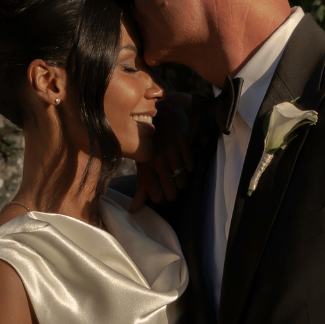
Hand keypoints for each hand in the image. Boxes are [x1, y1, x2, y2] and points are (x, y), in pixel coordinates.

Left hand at [129, 93, 196, 210]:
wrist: (163, 113)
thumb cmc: (150, 144)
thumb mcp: (142, 163)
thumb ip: (140, 188)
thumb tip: (133, 210)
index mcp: (143, 164)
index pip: (155, 195)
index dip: (161, 197)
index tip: (162, 194)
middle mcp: (155, 157)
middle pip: (171, 192)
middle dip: (173, 193)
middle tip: (172, 187)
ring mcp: (170, 149)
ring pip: (183, 180)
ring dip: (182, 180)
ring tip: (178, 173)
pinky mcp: (182, 140)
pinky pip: (191, 165)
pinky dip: (190, 166)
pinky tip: (184, 160)